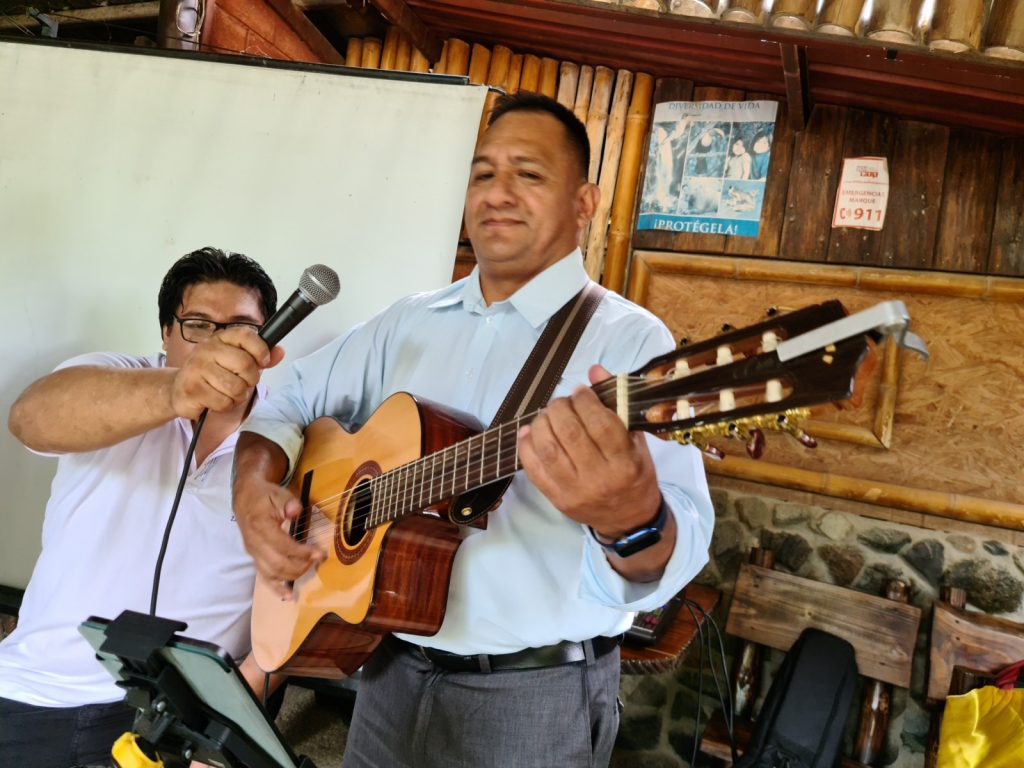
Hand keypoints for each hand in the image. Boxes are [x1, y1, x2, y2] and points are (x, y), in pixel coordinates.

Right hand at [171, 327, 283, 419]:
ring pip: (236, 387)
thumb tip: (280, 352)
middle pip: (245, 364)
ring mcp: (196, 369)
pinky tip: (216, 400)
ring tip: (228, 392)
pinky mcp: (192, 389)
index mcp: (220, 338)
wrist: (179, 389)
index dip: (260, 350)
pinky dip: (225, 405)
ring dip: (238, 396)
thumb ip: (259, 357)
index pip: (246, 335)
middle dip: (251, 379)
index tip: (263, 361)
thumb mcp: (236, 361)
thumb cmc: (213, 375)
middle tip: (243, 383)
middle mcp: (206, 350)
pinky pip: (224, 402)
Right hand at [232, 438, 325, 598]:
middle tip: (318, 559)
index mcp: (260, 527)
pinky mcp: (254, 559)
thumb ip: (289, 503)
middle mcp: (254, 544)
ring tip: (309, 568)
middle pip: (278, 563)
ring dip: (293, 575)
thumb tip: (296, 511)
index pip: (283, 545)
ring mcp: (253, 554)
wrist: (246, 499)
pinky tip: (288, 597)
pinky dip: (276, 589)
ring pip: (272, 573)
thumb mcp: (278, 494)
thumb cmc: (265, 497)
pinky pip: (264, 578)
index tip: (320, 553)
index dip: (302, 552)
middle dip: (301, 565)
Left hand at [517, 365, 662, 536]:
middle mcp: (599, 478)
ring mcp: (575, 491)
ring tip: (547, 415)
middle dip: (560, 408)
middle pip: (570, 433)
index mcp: (625, 463)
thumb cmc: (634, 475)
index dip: (585, 400)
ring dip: (541, 423)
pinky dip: (526, 446)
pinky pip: (534, 469)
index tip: (580, 391)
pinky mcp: (557, 500)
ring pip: (548, 448)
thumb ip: (616, 404)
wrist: (629, 519)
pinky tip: (529, 432)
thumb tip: (594, 370)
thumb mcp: (635, 440)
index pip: (600, 424)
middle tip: (561, 402)